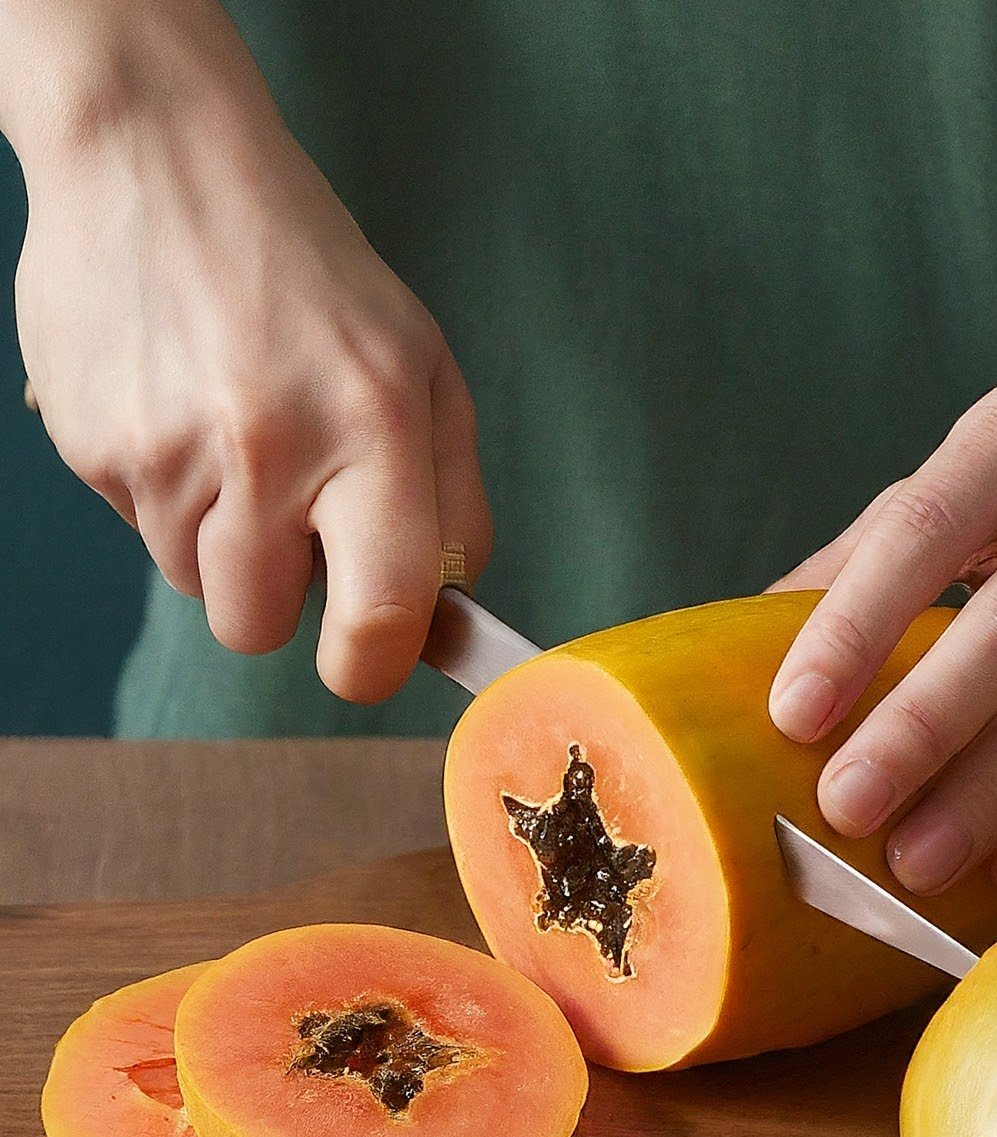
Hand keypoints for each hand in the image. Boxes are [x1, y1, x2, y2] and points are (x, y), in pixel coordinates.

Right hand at [8, 2, 489, 701]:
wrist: (161, 159)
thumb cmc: (316, 279)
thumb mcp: (428, 372)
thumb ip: (451, 506)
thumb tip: (442, 619)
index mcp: (375, 428)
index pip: (380, 614)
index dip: (374, 664)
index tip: (370, 658)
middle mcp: (267, 447)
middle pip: (258, 628)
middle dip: (281, 601)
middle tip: (295, 517)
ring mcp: (165, 450)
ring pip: (196, 585)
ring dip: (225, 542)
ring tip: (238, 438)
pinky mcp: (92, 446)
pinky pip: (144, 530)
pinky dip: (173, 495)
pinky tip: (186, 412)